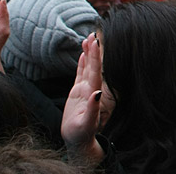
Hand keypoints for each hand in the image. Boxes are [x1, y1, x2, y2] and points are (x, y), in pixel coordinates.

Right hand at [62, 34, 105, 161]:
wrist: (78, 141)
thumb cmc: (82, 134)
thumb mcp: (87, 124)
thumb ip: (93, 109)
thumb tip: (97, 93)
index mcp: (93, 94)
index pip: (95, 72)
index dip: (96, 57)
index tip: (96, 43)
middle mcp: (90, 89)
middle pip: (93, 66)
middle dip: (93, 51)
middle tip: (93, 34)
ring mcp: (84, 90)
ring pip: (87, 68)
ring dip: (88, 54)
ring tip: (88, 39)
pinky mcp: (78, 93)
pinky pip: (80, 75)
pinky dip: (82, 64)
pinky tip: (84, 54)